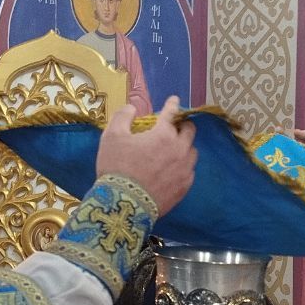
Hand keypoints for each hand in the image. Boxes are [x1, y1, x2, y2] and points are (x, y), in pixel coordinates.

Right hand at [95, 96, 195, 215]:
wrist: (123, 204)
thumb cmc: (116, 167)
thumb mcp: (112, 137)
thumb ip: (123, 117)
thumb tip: (132, 108)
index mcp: (163, 134)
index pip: (171, 113)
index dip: (172, 104)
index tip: (174, 100)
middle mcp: (179, 150)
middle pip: (190, 131)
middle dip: (183, 125)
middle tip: (175, 127)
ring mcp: (184, 170)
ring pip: (192, 152)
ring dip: (185, 147)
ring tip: (175, 149)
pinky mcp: (184, 188)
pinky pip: (190, 172)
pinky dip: (183, 167)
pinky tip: (175, 170)